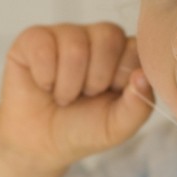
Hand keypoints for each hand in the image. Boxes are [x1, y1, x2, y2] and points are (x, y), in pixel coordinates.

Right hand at [0, 22, 153, 171]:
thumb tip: (143, 76)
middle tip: (85, 96)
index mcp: (124, 53)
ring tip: (64, 96)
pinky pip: (43, 47)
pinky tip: (44, 85)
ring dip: (68, 84)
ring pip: (76, 46)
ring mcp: (66, 33)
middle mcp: (97, 37)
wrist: (39, 142)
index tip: (111, 95)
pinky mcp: (34, 38)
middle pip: (109, 36)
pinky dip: (44, 77)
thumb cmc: (82, 128)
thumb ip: (138, 107)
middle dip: (96, 79)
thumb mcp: (116, 127)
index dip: (123, 75)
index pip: (136, 45)